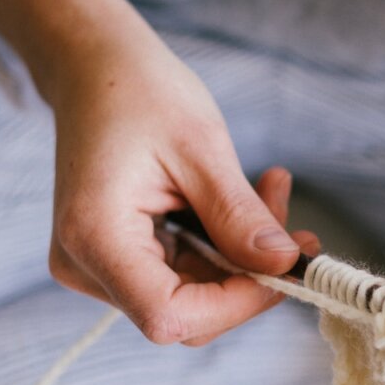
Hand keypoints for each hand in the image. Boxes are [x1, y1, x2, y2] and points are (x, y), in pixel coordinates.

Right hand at [48, 34, 316, 344]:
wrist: (92, 67)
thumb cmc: (136, 92)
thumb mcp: (201, 147)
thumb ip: (239, 215)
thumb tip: (285, 266)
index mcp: (95, 238)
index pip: (169, 317)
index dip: (235, 304)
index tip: (286, 268)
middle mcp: (86, 265)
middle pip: (185, 315)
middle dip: (249, 278)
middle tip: (298, 229)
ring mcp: (97, 266)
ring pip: (191, 298)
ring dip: (242, 258)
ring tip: (271, 193)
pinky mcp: (116, 258)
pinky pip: (182, 275)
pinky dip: (222, 247)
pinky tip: (245, 202)